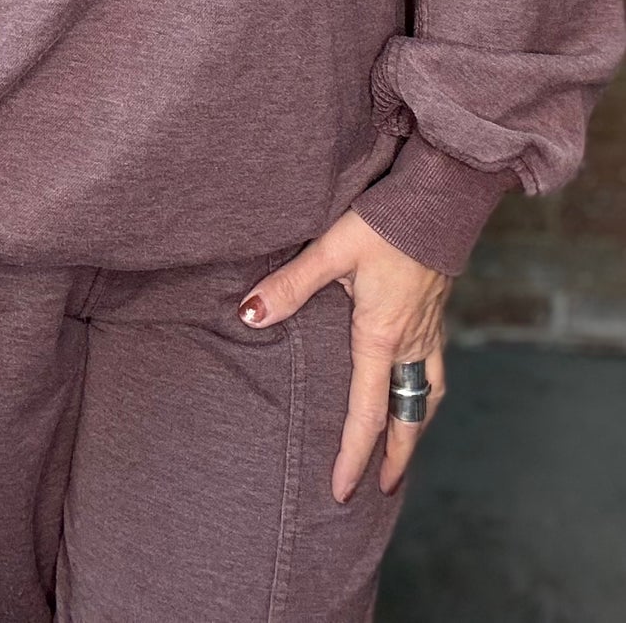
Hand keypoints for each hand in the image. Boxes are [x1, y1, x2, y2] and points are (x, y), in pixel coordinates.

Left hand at [237, 208, 450, 501]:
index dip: (354, 456)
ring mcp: (429, 328)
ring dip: (415, 427)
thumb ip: (290, 284)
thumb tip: (249, 315)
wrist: (440, 198)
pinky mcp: (436, 311)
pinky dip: (426, 392)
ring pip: (427, 394)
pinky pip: (435, 368)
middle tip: (383, 488)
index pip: (367, 414)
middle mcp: (411, 341)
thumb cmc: (386, 223)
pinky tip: (417, 385)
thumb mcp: (332, 250)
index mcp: (382, 337)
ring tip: (404, 446)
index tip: (342, 491)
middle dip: (396, 457)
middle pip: (407, 417)